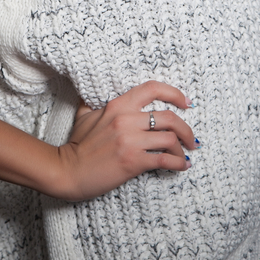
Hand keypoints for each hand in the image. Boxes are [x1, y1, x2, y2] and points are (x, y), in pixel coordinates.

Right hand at [52, 80, 197, 201]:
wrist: (67, 170)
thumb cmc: (76, 144)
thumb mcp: (84, 115)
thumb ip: (93, 102)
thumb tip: (93, 92)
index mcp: (118, 105)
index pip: (152, 89)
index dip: (174, 93)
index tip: (186, 102)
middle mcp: (126, 119)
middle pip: (169, 117)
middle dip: (186, 129)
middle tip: (191, 138)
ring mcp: (130, 141)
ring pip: (170, 139)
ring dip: (183, 149)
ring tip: (185, 156)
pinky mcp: (132, 161)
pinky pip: (164, 160)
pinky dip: (178, 163)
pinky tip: (181, 166)